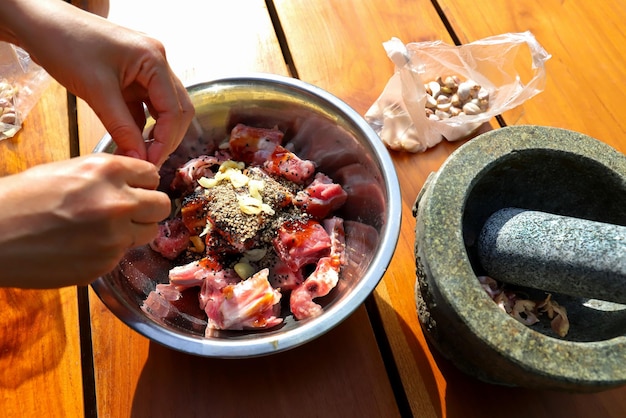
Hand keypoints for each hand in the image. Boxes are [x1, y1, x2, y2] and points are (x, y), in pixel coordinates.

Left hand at [0, 0, 193, 165]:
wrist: (39, 23)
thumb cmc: (65, 43)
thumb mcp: (96, 91)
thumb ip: (121, 127)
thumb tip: (138, 158)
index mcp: (154, 59)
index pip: (174, 109)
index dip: (166, 140)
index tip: (152, 162)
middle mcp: (156, 61)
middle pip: (177, 109)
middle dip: (166, 138)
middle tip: (150, 162)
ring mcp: (145, 68)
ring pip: (163, 108)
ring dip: (155, 132)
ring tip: (140, 154)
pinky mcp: (131, 75)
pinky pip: (144, 105)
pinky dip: (140, 125)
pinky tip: (130, 140)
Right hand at [0, 154, 170, 287]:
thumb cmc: (20, 198)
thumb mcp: (67, 170)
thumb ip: (106, 176)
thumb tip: (133, 183)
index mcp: (108, 171)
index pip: (152, 175)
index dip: (143, 183)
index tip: (135, 189)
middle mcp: (118, 203)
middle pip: (161, 206)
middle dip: (148, 208)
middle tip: (128, 212)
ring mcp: (114, 238)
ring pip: (148, 233)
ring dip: (133, 231)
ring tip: (102, 229)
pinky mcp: (104, 265)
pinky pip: (122, 255)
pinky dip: (109, 251)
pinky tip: (82, 246)